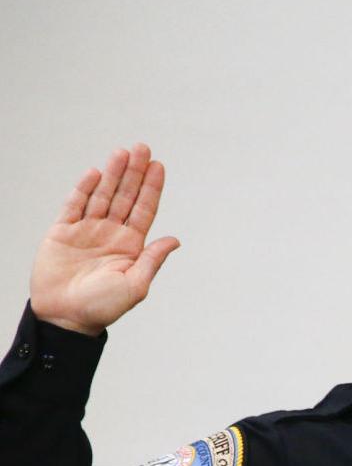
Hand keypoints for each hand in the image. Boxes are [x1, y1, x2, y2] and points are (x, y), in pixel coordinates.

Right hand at [29, 144, 179, 335]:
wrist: (65, 317)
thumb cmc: (102, 307)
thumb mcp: (135, 285)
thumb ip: (152, 260)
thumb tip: (174, 240)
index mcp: (131, 246)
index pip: (144, 210)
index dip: (151, 188)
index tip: (159, 166)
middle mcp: (110, 234)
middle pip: (125, 196)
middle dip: (134, 173)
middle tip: (143, 148)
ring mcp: (87, 230)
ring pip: (102, 195)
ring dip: (113, 174)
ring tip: (122, 152)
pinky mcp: (63, 232)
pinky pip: (74, 205)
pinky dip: (84, 189)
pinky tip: (96, 173)